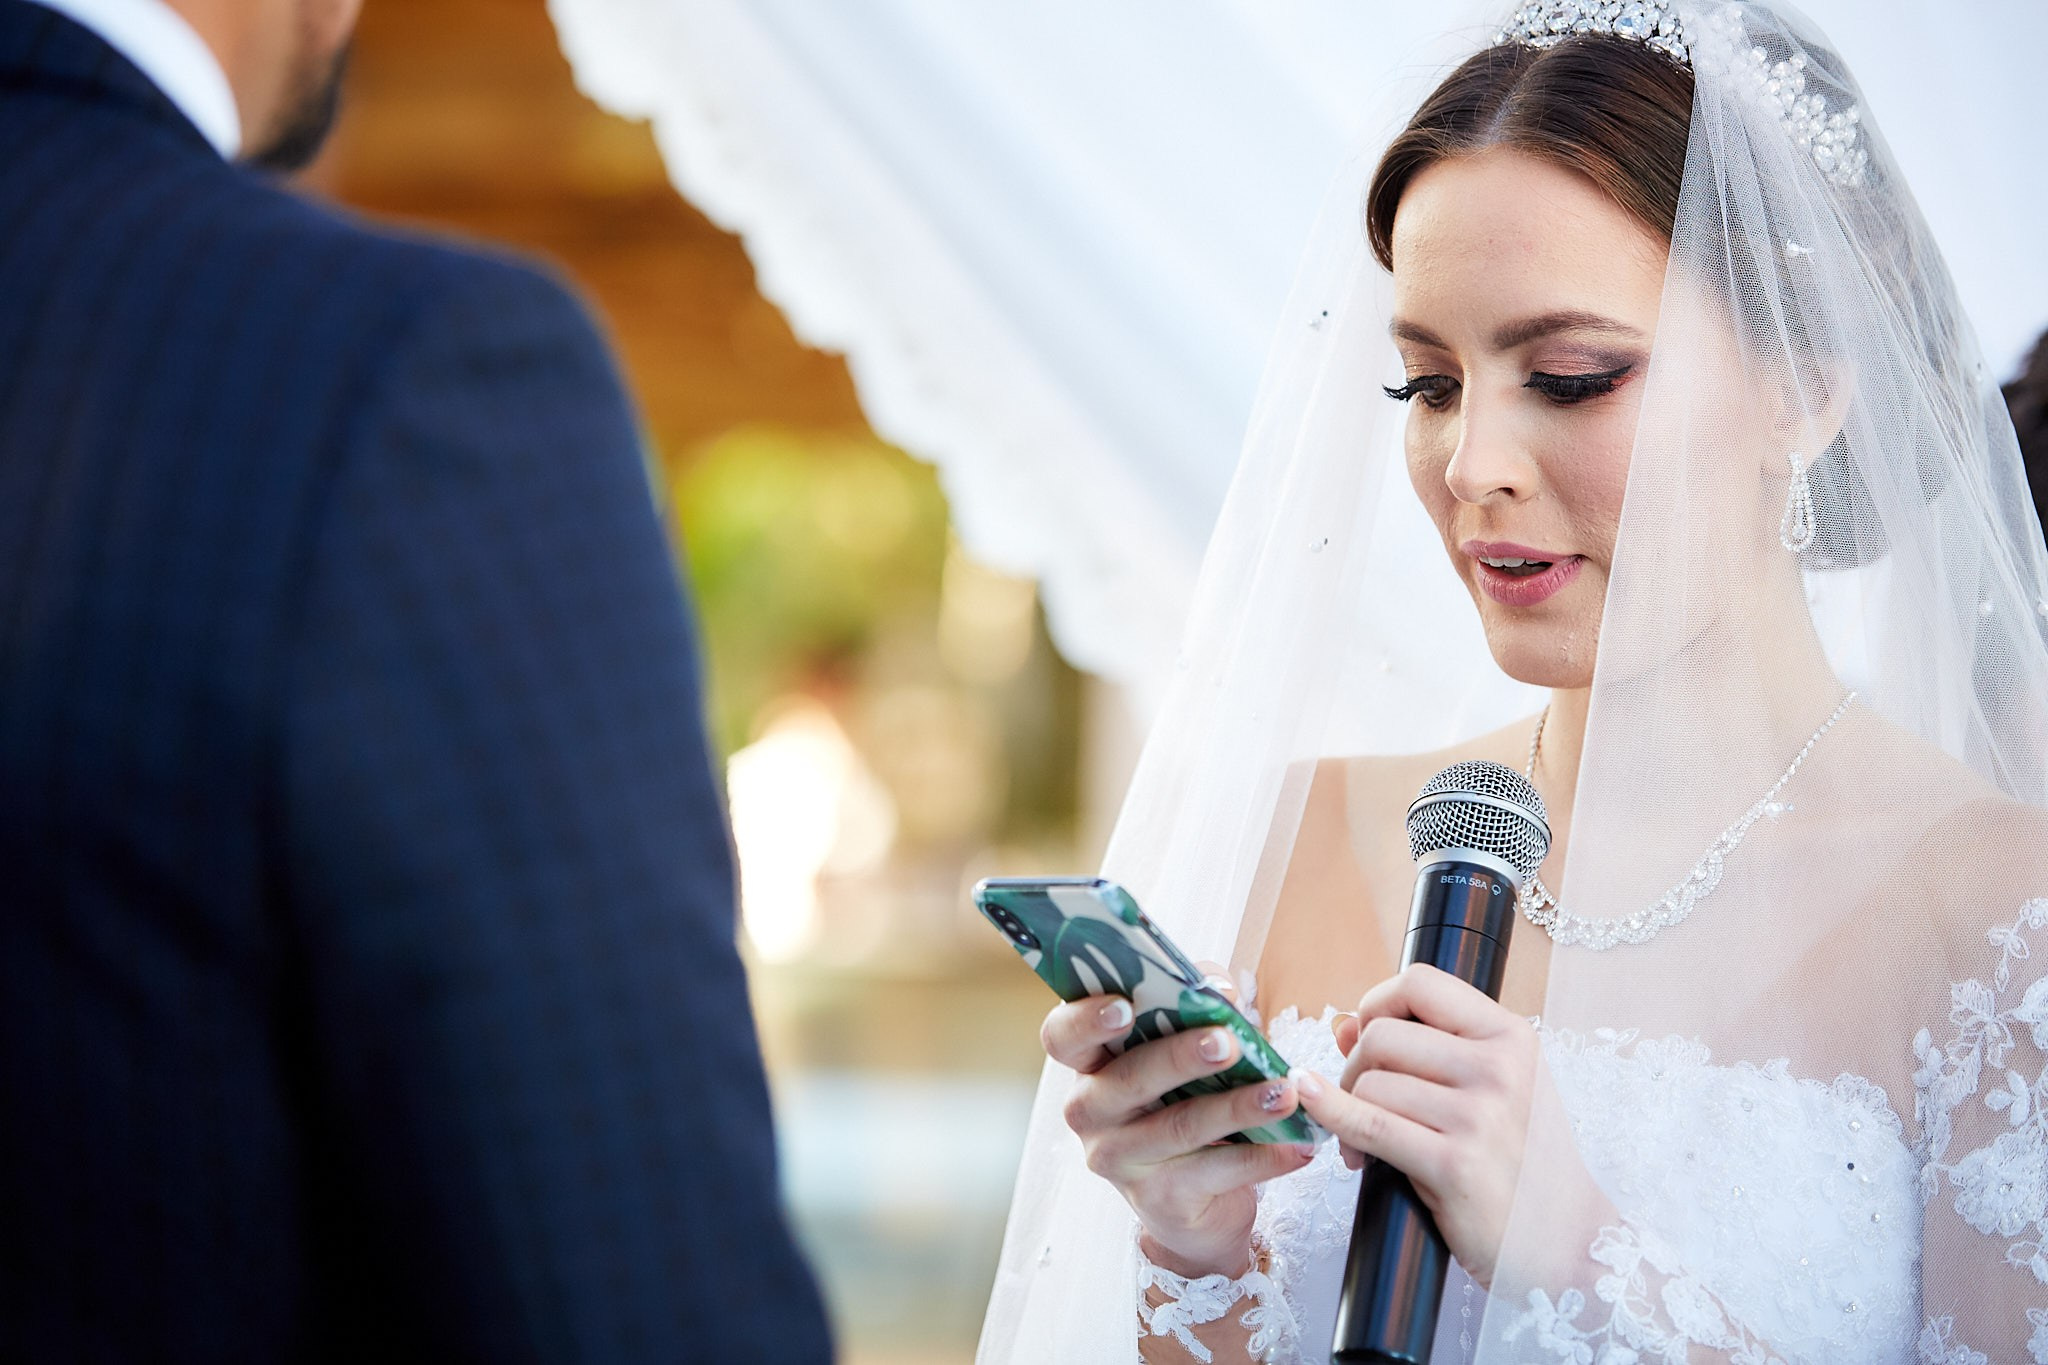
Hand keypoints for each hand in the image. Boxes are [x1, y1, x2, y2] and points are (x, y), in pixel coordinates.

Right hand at [1041, 964, 1316, 1277]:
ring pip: (1180, 1126)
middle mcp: (1090, 1112)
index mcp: (1089, 1063)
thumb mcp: (1183, 1049)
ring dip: (1238, 1107)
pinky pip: (1216, 1172)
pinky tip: (1297, 1146)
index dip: (1087, 1019)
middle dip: (1181, 1056)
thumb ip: (1194, 1006)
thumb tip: (1222, 989)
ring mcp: (1121, 1159)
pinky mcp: (1160, 1199)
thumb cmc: (1184, 1100)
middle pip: (1129, 1079)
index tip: (1124, 1007)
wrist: (1194, 1202)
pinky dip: (1263, 1157)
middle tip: (1228, 1042)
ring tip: (1284, 1093)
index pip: (1063, 1035)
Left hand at [1291, 963, 1537, 1287]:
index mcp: (1510, 1037)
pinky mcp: (1453, 1165)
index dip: (1378, 1003)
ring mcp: (1478, 1116)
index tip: (1369, 1035)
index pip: (1419, 982)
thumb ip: (1422, 1049)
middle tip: (1362, 1101)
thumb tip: (1342, 1022)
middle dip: (1354, 1065)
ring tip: (1365, 1141)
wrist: (1567, 1236)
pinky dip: (1332, 1116)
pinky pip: (1367, 1125)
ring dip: (1348, 1109)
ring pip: (1369, 1083)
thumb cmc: (1522, 1159)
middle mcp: (1498, 1068)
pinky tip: (1319, 1110)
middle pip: (1382, 1036)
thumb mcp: (1492, 1089)